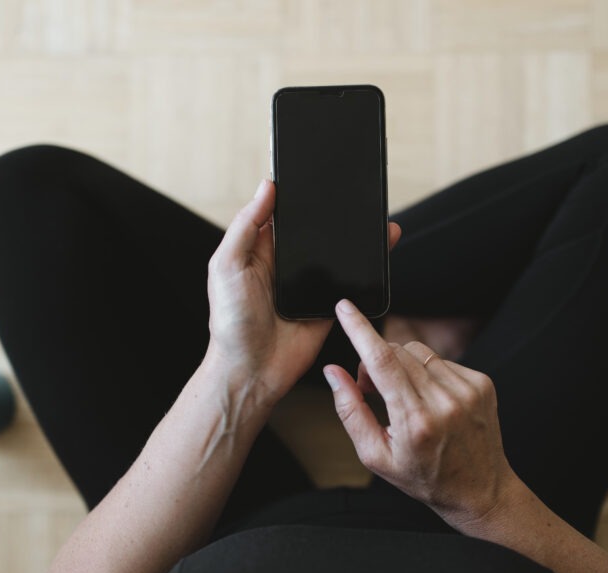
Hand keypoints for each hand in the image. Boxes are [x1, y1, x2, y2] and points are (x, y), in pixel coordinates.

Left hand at [205, 179, 401, 405]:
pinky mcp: (329, 304)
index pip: (281, 211)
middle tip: (353, 187)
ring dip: (354, 236)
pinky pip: (351, 280)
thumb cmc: (230, 321)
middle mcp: (285, 263)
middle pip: (314, 229)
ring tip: (374, 213)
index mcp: (259, 248)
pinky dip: (367, 266)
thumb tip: (266, 187)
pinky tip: (380, 247)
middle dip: (332, 211)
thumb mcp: (227, 265)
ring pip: (337, 252)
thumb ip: (246, 225)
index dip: (295, 192)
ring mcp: (309, 283)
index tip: (312, 168)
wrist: (252, 371)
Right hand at [322, 298, 516, 530]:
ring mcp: (468, 390)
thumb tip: (333, 372)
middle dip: (375, 361)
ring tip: (402, 395)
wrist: (480, 490)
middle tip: (371, 389)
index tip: (345, 308)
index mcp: (415, 422)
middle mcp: (444, 402)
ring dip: (402, 365)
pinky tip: (429, 398)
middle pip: (396, 352)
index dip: (359, 329)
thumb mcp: (376, 455)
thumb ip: (350, 410)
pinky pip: (441, 360)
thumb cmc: (425, 477)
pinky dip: (427, 372)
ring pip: (418, 352)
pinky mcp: (482, 383)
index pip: (381, 360)